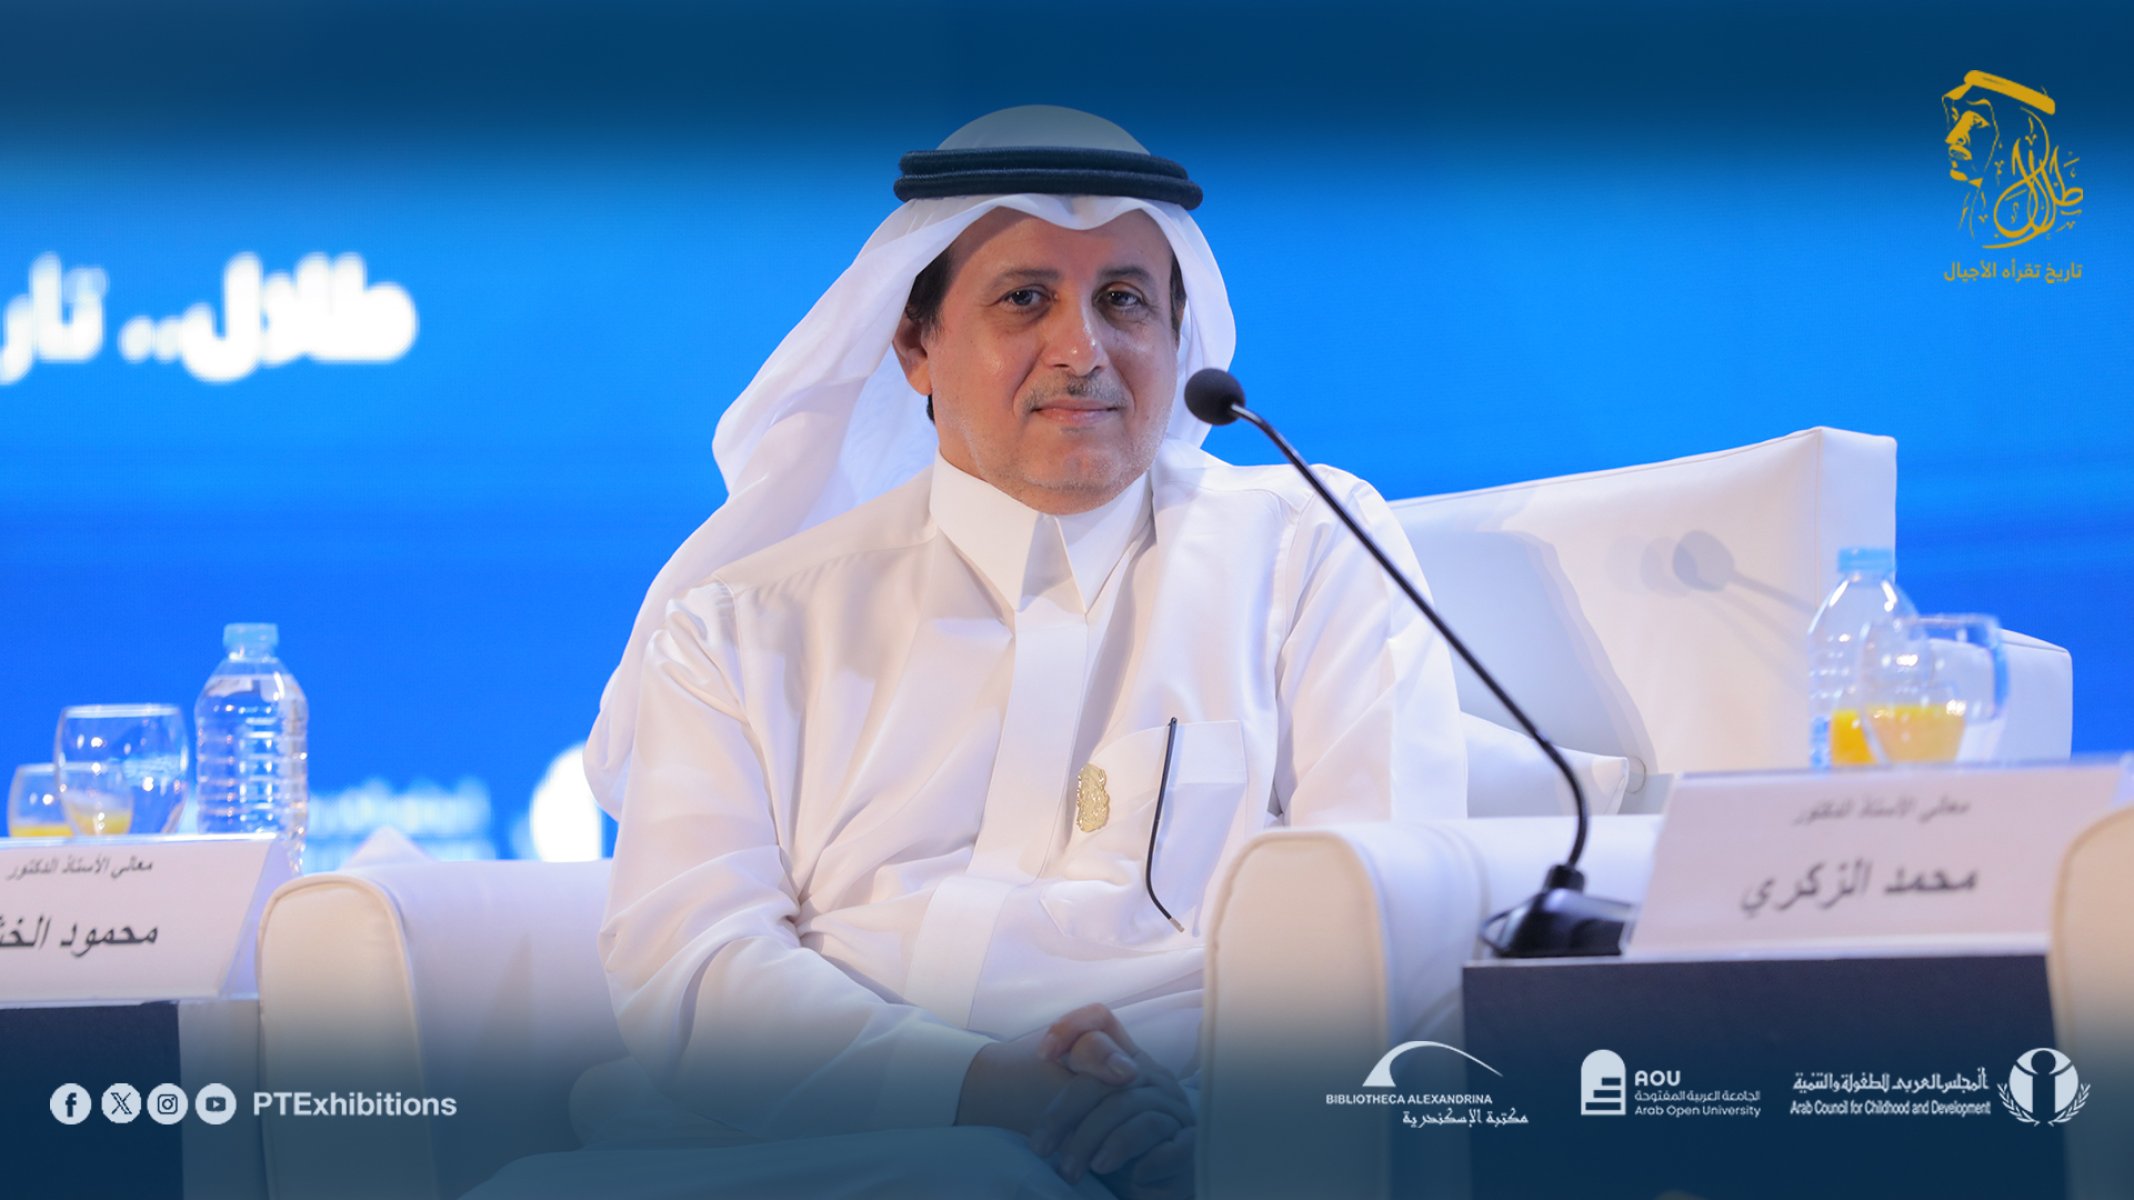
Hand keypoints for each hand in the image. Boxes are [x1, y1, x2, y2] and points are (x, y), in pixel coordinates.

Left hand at [1028, 1004, 1195, 1196]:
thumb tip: (1045, 1058)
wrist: (1152, 1192)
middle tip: (1040, 1147)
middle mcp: (1151, 1075)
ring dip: (1091, 1141)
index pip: (1101, 1020)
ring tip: (1070, 1171)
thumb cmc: (1106, 1148)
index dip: (1070, 1028)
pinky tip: (1123, 1174)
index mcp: (1124, 1059)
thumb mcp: (1077, 1116)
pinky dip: (1136, 1156)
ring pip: (1127, 1105)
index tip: (1042, 1056)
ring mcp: (1173, 1105)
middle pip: (1106, 1068)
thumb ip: (1066, 1085)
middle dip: (1065, 1111)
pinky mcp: (1189, 1139)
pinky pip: (1163, 1138)